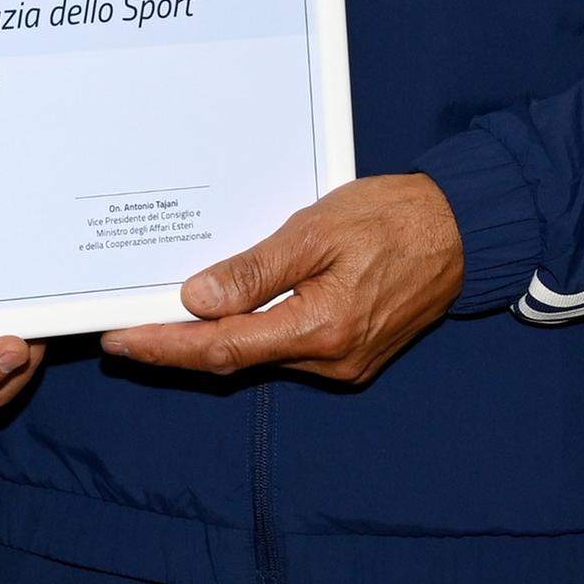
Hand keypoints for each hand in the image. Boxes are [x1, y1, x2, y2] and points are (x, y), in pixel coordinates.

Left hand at [98, 175, 463, 385]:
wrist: (461, 231)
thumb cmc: (393, 220)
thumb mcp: (316, 231)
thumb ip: (256, 270)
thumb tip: (198, 299)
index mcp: (321, 329)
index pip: (222, 348)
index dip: (166, 347)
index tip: (121, 340)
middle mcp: (330, 361)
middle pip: (236, 358)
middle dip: (178, 346)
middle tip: (125, 329)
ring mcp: (343, 364)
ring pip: (261, 354)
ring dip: (214, 338)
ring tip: (163, 313)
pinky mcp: (352, 354)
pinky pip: (287, 346)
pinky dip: (252, 331)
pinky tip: (226, 310)